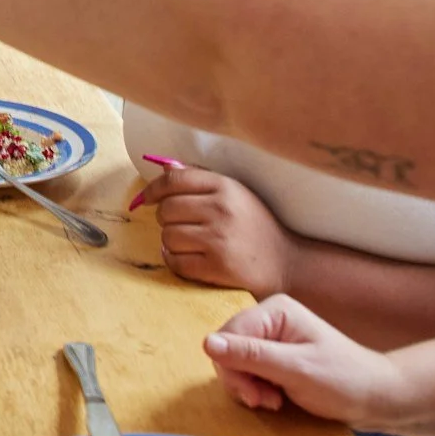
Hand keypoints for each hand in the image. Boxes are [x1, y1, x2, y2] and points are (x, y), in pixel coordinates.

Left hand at [141, 166, 292, 296]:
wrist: (287, 264)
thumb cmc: (256, 226)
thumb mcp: (236, 193)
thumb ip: (201, 180)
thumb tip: (164, 168)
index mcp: (225, 187)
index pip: (174, 180)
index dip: (154, 189)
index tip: (147, 198)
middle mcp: (221, 210)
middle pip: (166, 209)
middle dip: (165, 219)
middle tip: (178, 225)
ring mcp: (218, 240)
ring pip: (167, 236)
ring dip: (170, 242)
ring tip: (187, 242)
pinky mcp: (217, 267)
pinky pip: (175, 262)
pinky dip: (174, 261)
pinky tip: (187, 258)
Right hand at [203, 295, 407, 428]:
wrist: (378, 399)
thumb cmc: (343, 380)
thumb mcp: (295, 369)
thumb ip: (251, 355)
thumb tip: (207, 343)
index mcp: (275, 311)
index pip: (229, 335)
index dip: (231, 367)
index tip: (252, 396)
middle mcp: (270, 320)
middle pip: (229, 349)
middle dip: (241, 379)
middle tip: (266, 401)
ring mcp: (273, 340)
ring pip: (235, 364)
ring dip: (249, 388)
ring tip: (274, 402)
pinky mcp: (276, 359)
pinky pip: (248, 373)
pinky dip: (257, 390)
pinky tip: (276, 400)